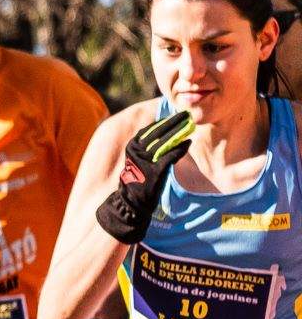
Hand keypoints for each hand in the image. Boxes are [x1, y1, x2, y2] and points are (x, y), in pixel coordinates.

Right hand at [97, 109, 194, 243]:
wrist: (129, 204)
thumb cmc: (135, 185)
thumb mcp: (137, 164)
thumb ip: (146, 152)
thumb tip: (161, 142)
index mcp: (131, 147)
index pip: (149, 130)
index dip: (163, 122)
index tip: (174, 116)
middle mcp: (137, 152)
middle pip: (158, 132)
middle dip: (172, 121)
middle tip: (185, 114)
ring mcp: (145, 161)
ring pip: (165, 141)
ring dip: (178, 131)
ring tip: (189, 124)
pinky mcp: (155, 171)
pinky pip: (170, 156)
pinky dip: (180, 148)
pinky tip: (188, 142)